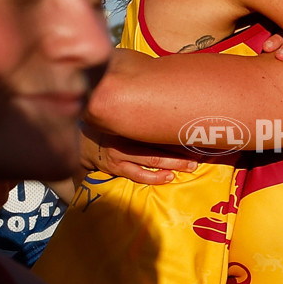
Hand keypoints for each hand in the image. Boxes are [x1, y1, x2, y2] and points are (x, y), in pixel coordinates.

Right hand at [80, 123, 199, 184]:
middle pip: (159, 142)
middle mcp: (126, 135)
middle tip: (199, 154)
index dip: (179, 131)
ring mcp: (120, 152)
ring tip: (191, 167)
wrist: (83, 139)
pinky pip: (138, 174)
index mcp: (130, 120)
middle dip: (182, 150)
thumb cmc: (113, 126)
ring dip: (174, 164)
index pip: (159, 125)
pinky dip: (155, 177)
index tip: (197, 133)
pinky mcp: (115, 167)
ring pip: (152, 159)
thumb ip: (145, 112)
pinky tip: (169, 177)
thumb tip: (175, 106)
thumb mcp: (125, 113)